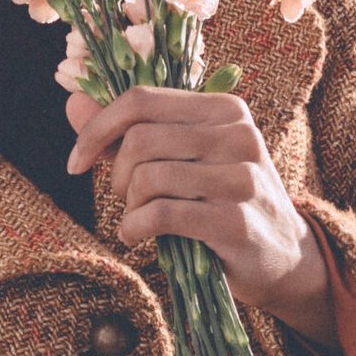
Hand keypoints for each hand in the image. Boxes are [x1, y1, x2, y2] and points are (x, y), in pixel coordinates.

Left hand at [66, 86, 338, 348]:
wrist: (282, 255)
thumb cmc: (222, 202)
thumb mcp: (183, 159)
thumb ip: (130, 132)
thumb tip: (73, 102)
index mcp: (225, 108)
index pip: (142, 100)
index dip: (97, 129)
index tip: (75, 161)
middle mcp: (239, 135)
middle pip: (141, 139)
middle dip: (117, 176)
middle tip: (125, 199)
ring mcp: (242, 178)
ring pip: (149, 178)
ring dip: (129, 207)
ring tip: (138, 220)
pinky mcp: (236, 221)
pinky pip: (162, 215)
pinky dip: (135, 228)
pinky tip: (136, 237)